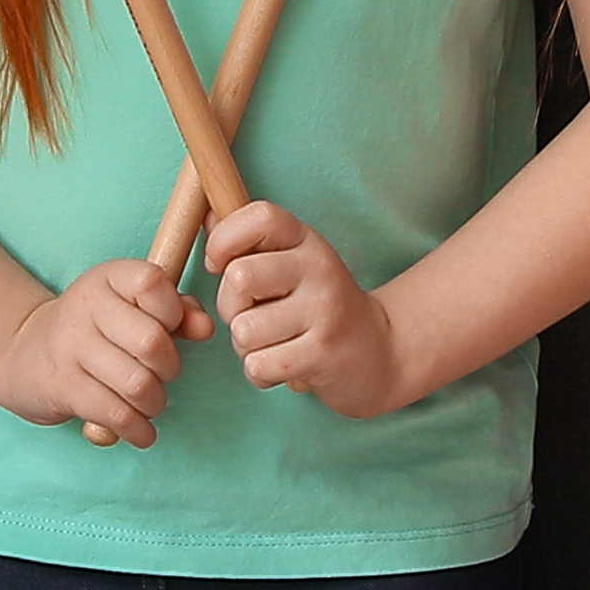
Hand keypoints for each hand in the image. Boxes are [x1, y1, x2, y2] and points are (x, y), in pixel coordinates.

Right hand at [0, 257, 208, 447]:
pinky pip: (114, 414)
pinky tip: (142, 432)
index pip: (152, 283)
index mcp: (108, 277)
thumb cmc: (97, 328)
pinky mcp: (61, 387)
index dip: (173, 311)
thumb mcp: (131, 306)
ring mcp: (69, 347)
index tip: (170, 328)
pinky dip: (138, 430)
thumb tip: (206, 328)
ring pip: (136, 383)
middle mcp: (86, 306)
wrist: (24, 351)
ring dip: (155, 401)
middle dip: (169, 367)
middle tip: (163, 374)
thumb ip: (177, 310)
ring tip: (152, 402)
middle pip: (151, 342)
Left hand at [210, 201, 419, 416]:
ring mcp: (323, 310)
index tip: (221, 264)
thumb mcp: (294, 263)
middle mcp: (318, 268)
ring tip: (273, 343)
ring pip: (242, 330)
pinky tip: (283, 365)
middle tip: (254, 315)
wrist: (382, 352)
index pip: (259, 216)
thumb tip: (208, 216)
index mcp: (307, 241)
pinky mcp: (321, 353)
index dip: (224, 239)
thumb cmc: (321, 306)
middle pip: (238, 278)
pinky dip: (260, 373)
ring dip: (246, 347)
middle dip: (230, 307)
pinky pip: (257, 365)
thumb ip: (251, 242)